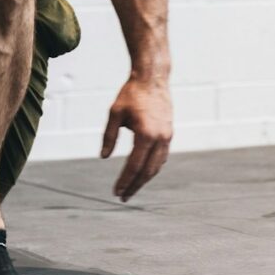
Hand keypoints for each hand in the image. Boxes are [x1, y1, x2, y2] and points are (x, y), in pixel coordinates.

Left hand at [101, 76, 171, 201]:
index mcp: (145, 134)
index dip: (125, 181)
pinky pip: (161, 157)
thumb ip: (109, 136)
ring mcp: (167, 136)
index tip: (116, 192)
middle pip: (147, 171)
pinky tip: (143, 171)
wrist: (153, 78)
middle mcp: (160, 138)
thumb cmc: (131, 93)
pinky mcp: (169, 133)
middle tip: (123, 197)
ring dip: (145, 179)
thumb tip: (104, 157)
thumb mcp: (115, 113)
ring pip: (157, 166)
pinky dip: (152, 167)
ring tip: (132, 187)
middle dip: (135, 186)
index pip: (134, 166)